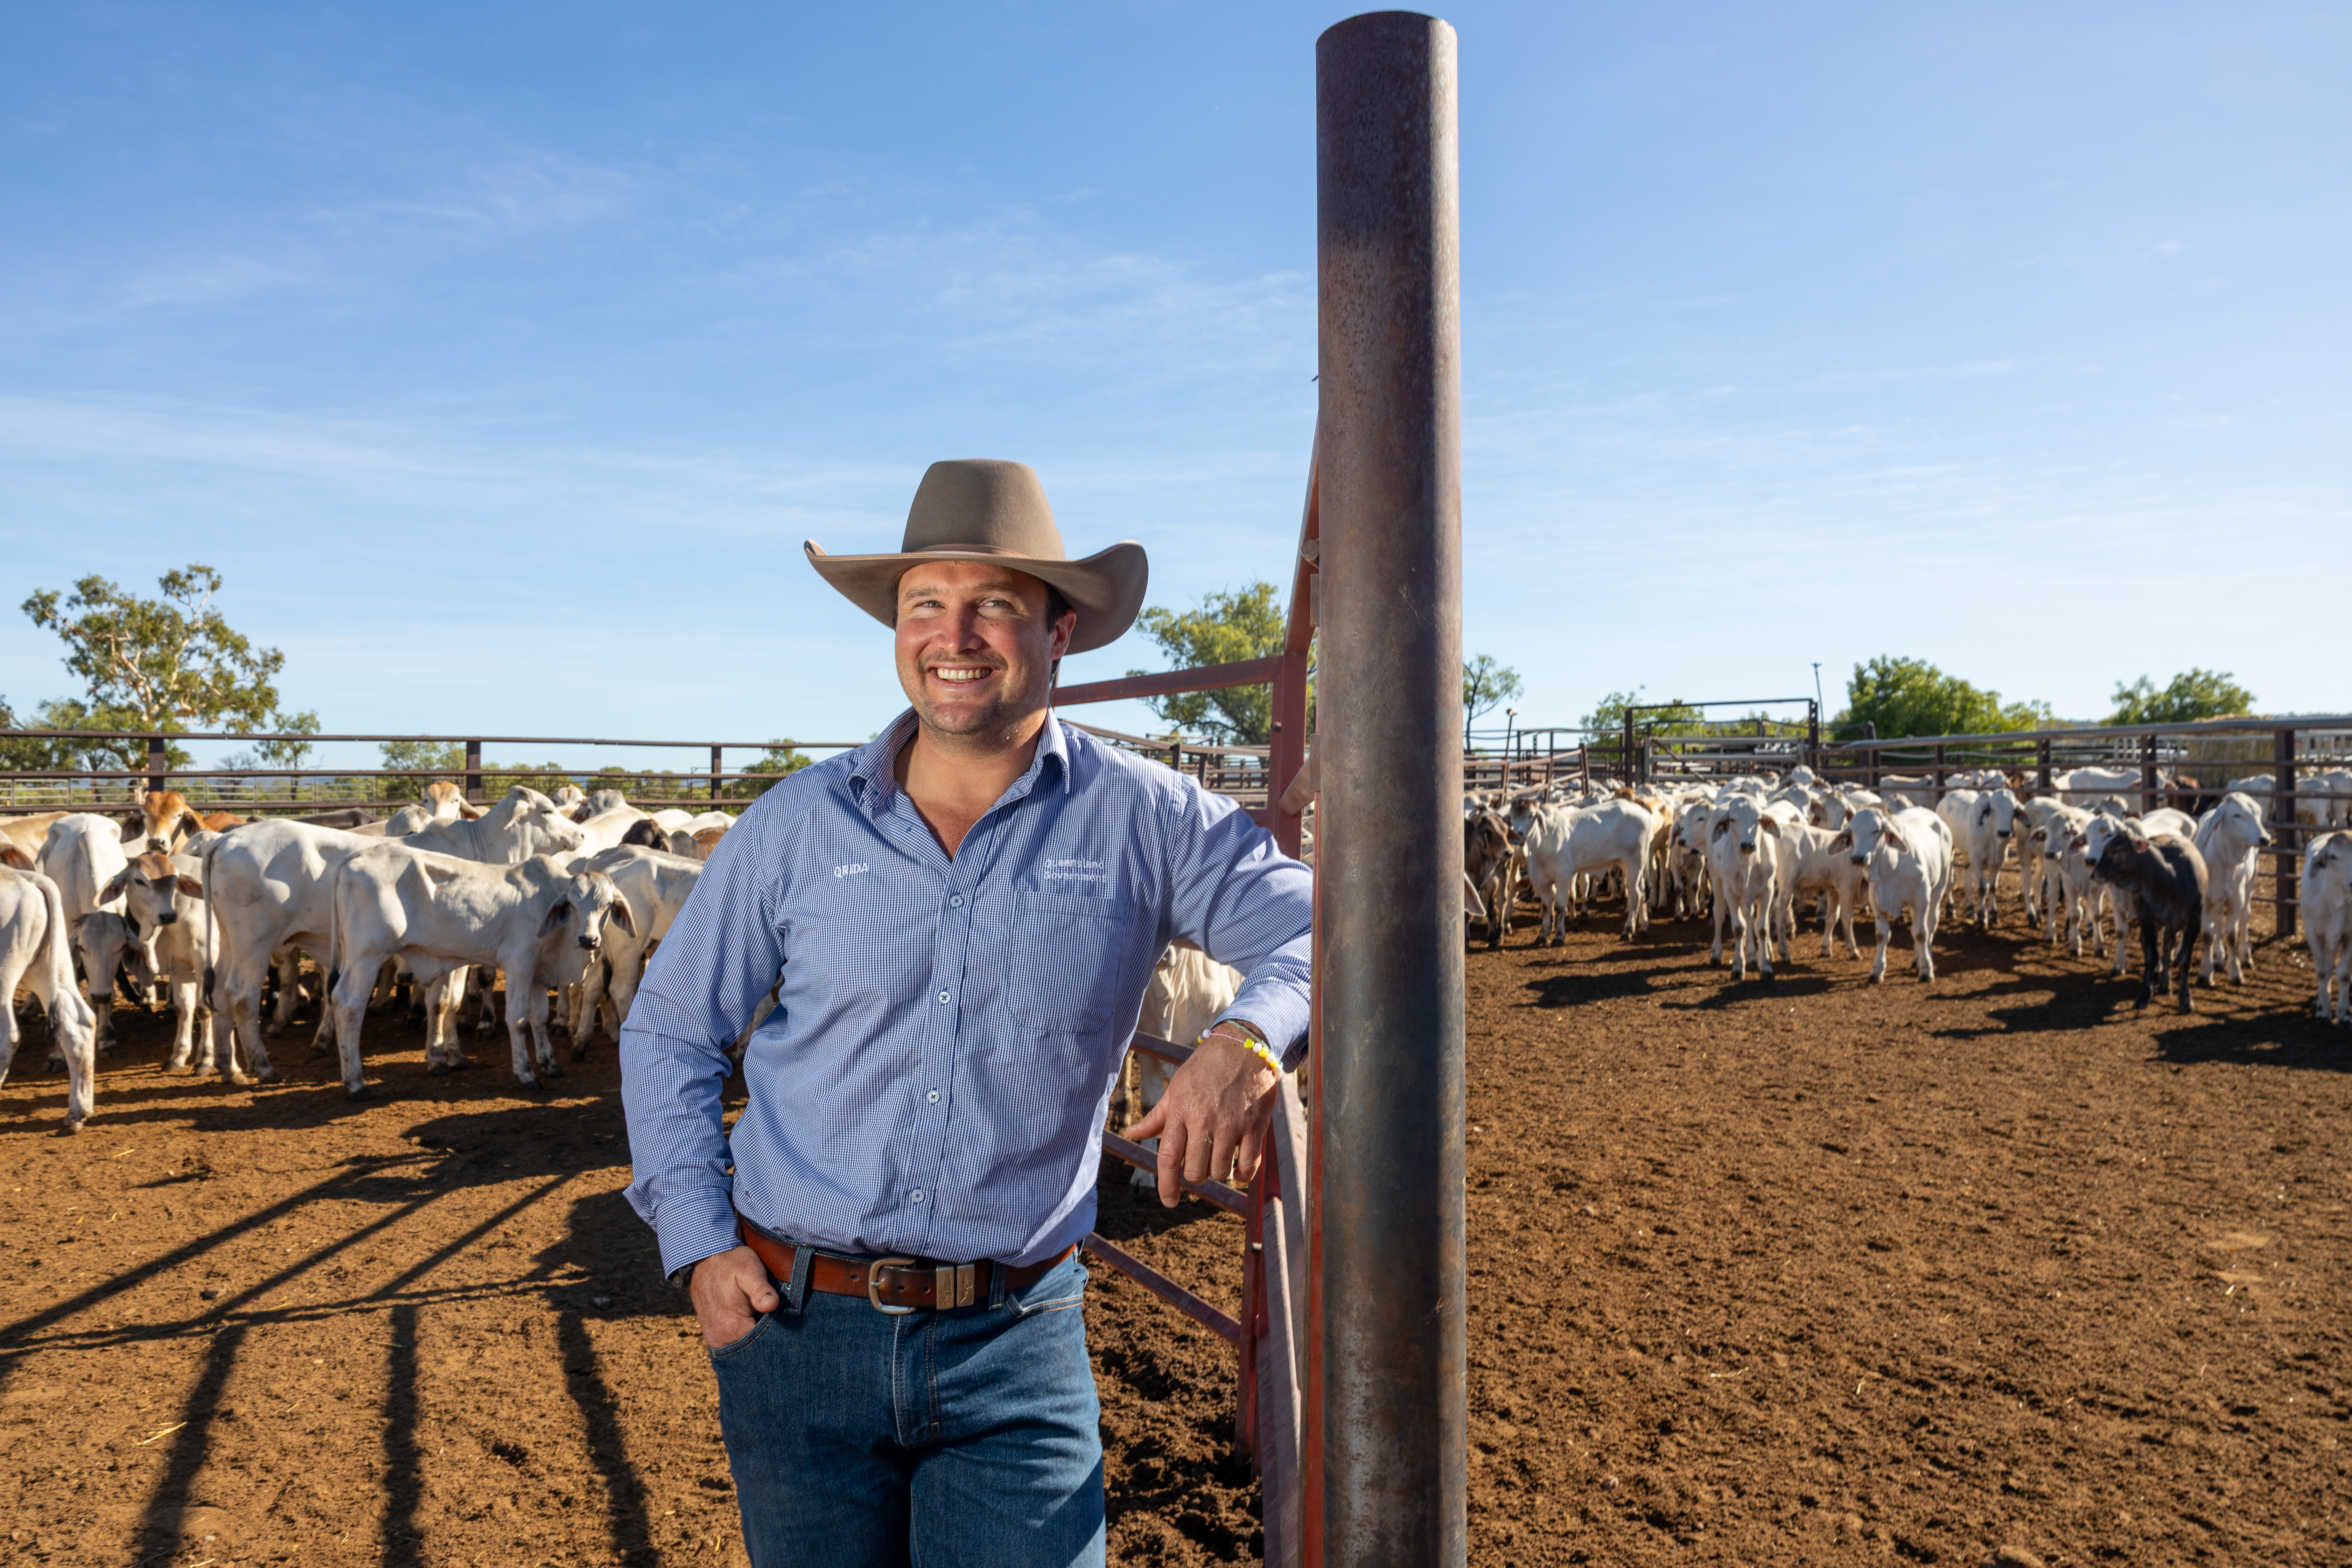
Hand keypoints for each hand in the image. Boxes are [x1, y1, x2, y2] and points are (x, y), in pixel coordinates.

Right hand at [689, 1245, 779, 1348]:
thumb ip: (760, 1290)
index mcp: (732, 1327)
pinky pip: (733, 1343)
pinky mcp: (712, 1335)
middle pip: (753, 1350)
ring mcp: (714, 1339)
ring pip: (743, 1348)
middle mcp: (720, 1339)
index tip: (784, 1323)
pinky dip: (744, 1336)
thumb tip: (771, 1305)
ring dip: (755, 1338)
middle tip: (778, 1320)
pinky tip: (753, 1322)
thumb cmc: (732, 1263)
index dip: (777, 1336)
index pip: (763, 1345)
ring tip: (764, 1319)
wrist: (706, 1259)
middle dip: (766, 1339)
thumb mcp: (750, 1270)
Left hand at [1121, 1027, 1279, 1207]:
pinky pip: (1248, 1165)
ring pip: (1221, 1171)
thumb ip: (1156, 1117)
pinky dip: (1243, 1174)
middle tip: (1201, 1163)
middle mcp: (1204, 1120)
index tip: (1169, 1202)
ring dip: (1219, 1172)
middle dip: (1196, 1175)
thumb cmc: (1204, 1069)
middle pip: (1196, 1171)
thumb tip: (1130, 1133)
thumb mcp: (1176, 1089)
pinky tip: (1240, 1167)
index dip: (1167, 1185)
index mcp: (1181, 1111)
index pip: (1169, 1158)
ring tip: (1221, 1156)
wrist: (1243, 1047)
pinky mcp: (1255, 1125)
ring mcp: (1231, 1124)